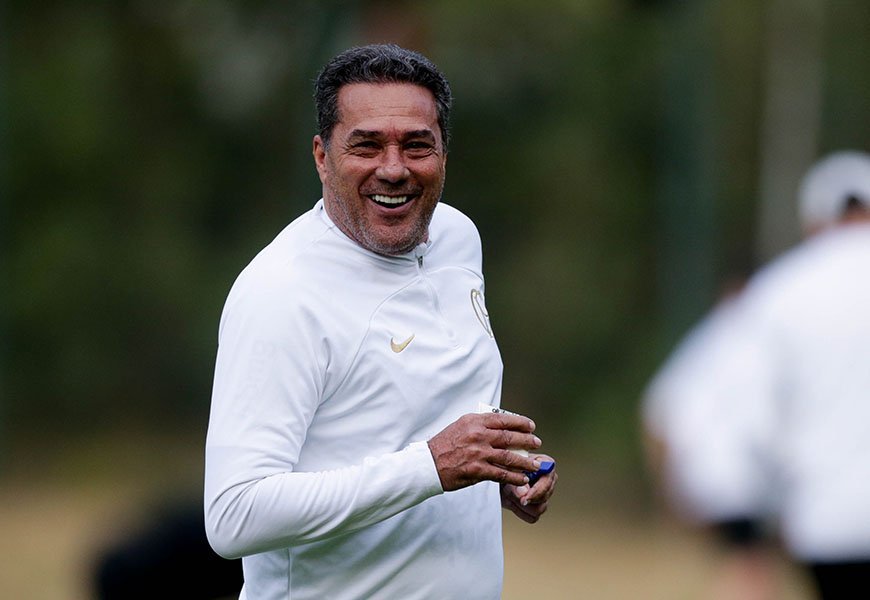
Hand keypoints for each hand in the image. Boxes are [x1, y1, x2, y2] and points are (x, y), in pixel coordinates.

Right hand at [427, 412, 542, 491]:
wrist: (428, 464)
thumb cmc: (444, 445)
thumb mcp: (461, 426)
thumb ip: (480, 424)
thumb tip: (501, 426)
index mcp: (474, 421)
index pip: (503, 419)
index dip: (521, 422)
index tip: (531, 426)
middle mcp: (478, 435)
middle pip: (510, 437)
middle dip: (527, 440)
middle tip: (537, 443)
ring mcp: (479, 453)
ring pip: (509, 457)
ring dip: (525, 461)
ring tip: (535, 464)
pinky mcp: (478, 470)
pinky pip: (501, 474)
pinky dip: (514, 477)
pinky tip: (523, 479)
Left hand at [500, 453, 556, 523]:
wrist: (498, 478)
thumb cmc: (504, 467)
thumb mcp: (506, 469)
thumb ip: (516, 479)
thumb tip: (524, 494)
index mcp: (545, 464)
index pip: (548, 480)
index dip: (538, 490)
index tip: (525, 497)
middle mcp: (548, 479)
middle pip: (544, 497)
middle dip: (525, 498)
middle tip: (510, 493)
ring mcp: (545, 494)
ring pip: (539, 509)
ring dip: (520, 505)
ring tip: (510, 495)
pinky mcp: (538, 506)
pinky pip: (532, 517)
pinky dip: (520, 511)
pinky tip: (513, 502)